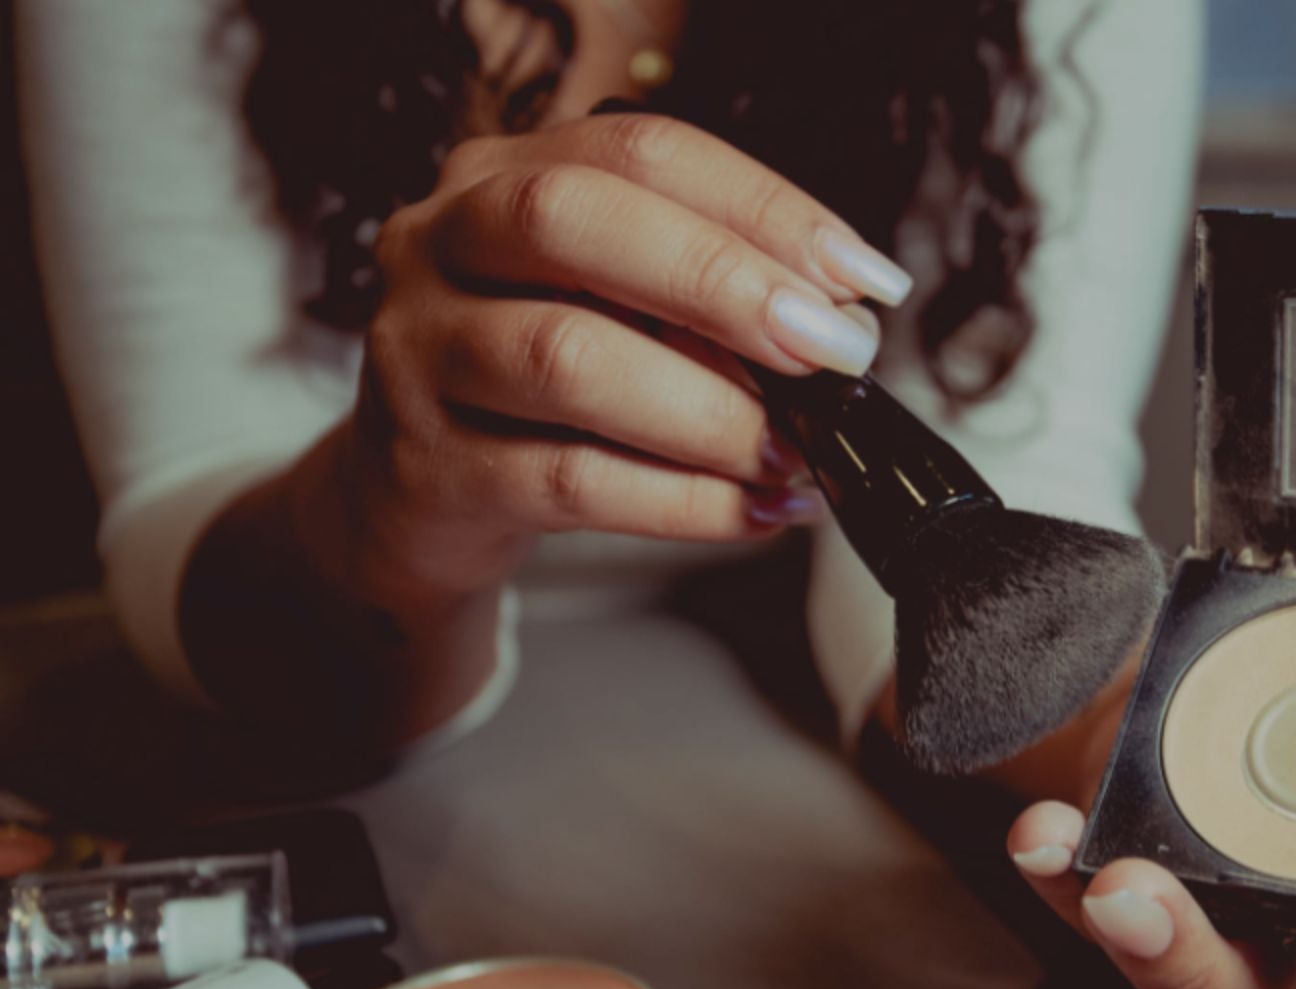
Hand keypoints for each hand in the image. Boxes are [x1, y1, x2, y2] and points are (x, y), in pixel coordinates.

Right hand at [337, 112, 913, 604]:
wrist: (416, 500)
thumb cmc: (539, 388)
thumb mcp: (615, 310)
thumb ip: (705, 299)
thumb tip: (840, 322)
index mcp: (505, 176)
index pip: (643, 153)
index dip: (765, 207)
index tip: (862, 278)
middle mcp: (443, 242)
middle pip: (573, 222)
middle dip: (723, 283)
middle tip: (829, 351)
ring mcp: (420, 353)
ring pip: (568, 360)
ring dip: (711, 412)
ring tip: (795, 450)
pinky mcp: (429, 467)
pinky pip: (571, 480)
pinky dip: (684, 502)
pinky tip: (756, 510)